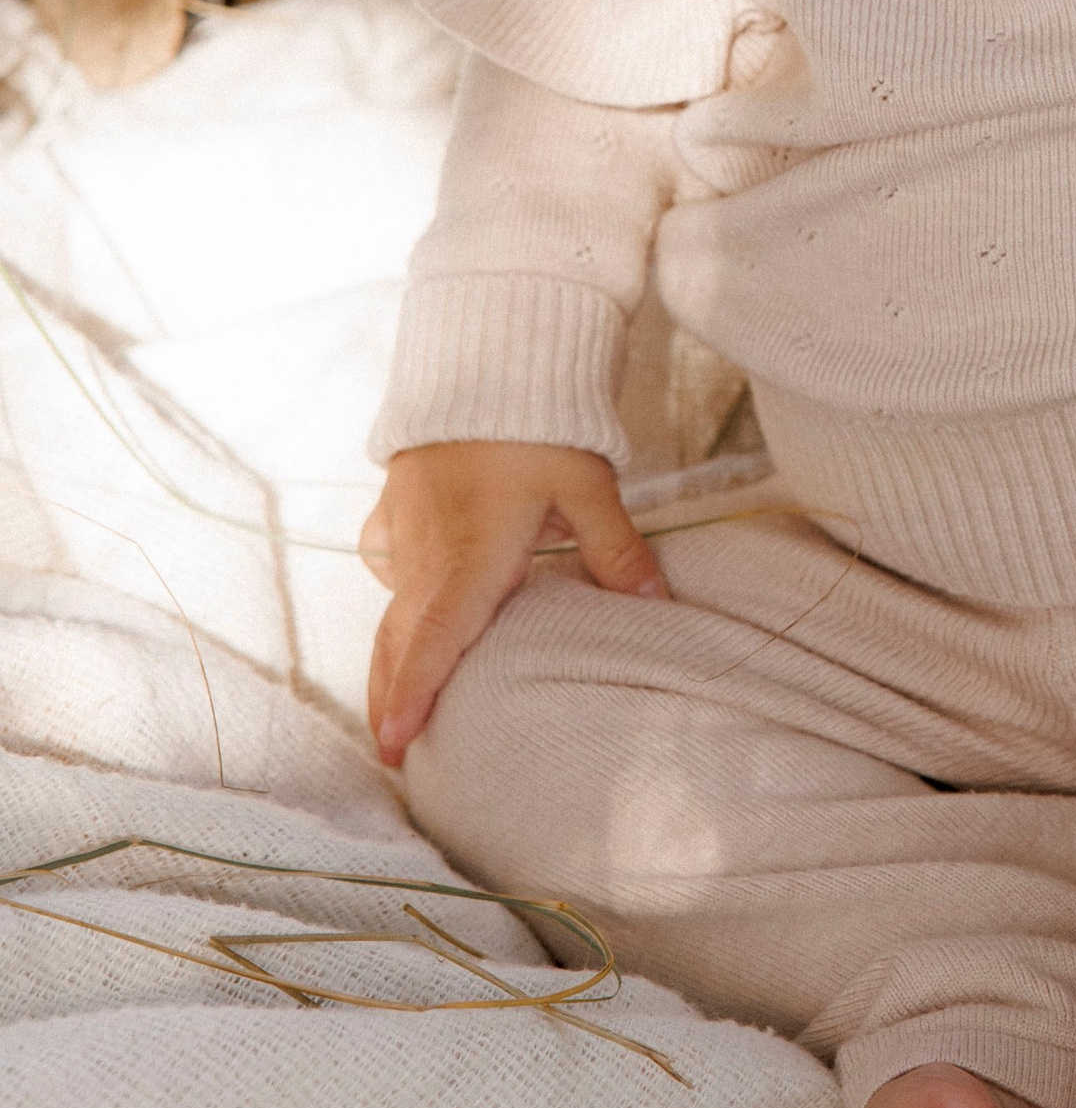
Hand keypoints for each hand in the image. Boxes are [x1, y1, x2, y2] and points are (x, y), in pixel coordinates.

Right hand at [363, 439, 665, 766]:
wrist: (485, 354)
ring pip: (391, 606)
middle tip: (392, 753)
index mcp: (469, 559)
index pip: (433, 643)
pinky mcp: (395, 502)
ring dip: (391, 654)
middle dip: (391, 698)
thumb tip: (657, 604)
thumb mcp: (586, 485)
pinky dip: (393, 592)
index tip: (397, 745)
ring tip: (394, 700)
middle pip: (399, 641)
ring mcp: (404, 527)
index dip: (412, 696)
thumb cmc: (536, 421)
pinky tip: (406, 599)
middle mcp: (426, 552)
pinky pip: (387, 561)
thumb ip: (616, 550)